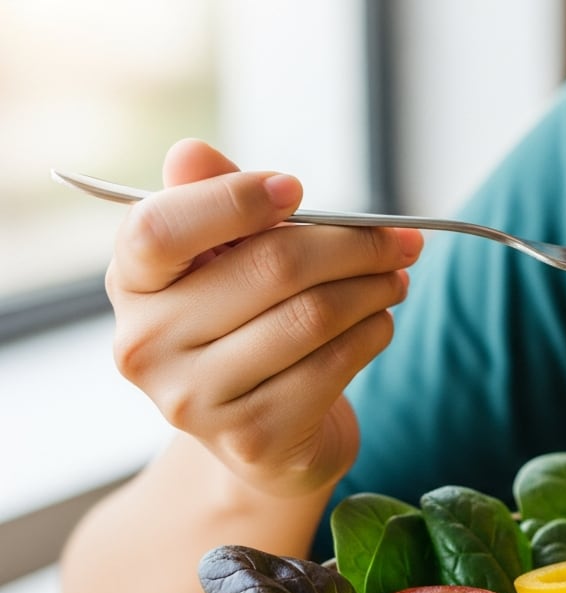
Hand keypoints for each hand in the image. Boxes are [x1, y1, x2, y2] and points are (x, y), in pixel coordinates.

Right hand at [107, 139, 422, 497]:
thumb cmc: (246, 329)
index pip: (159, 229)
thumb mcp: (223, 264)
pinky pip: (333, 365)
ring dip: (374, 289)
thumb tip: (191, 153)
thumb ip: (213, 205)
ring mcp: (195, 399)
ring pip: (312, 316)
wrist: (263, 438)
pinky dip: (373, 334)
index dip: (233, 201)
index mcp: (133, 284)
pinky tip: (380, 323)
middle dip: (354, 245)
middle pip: (271, 267)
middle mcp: (147, 345)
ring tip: (397, 278)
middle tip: (402, 239)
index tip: (296, 188)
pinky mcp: (252, 437)